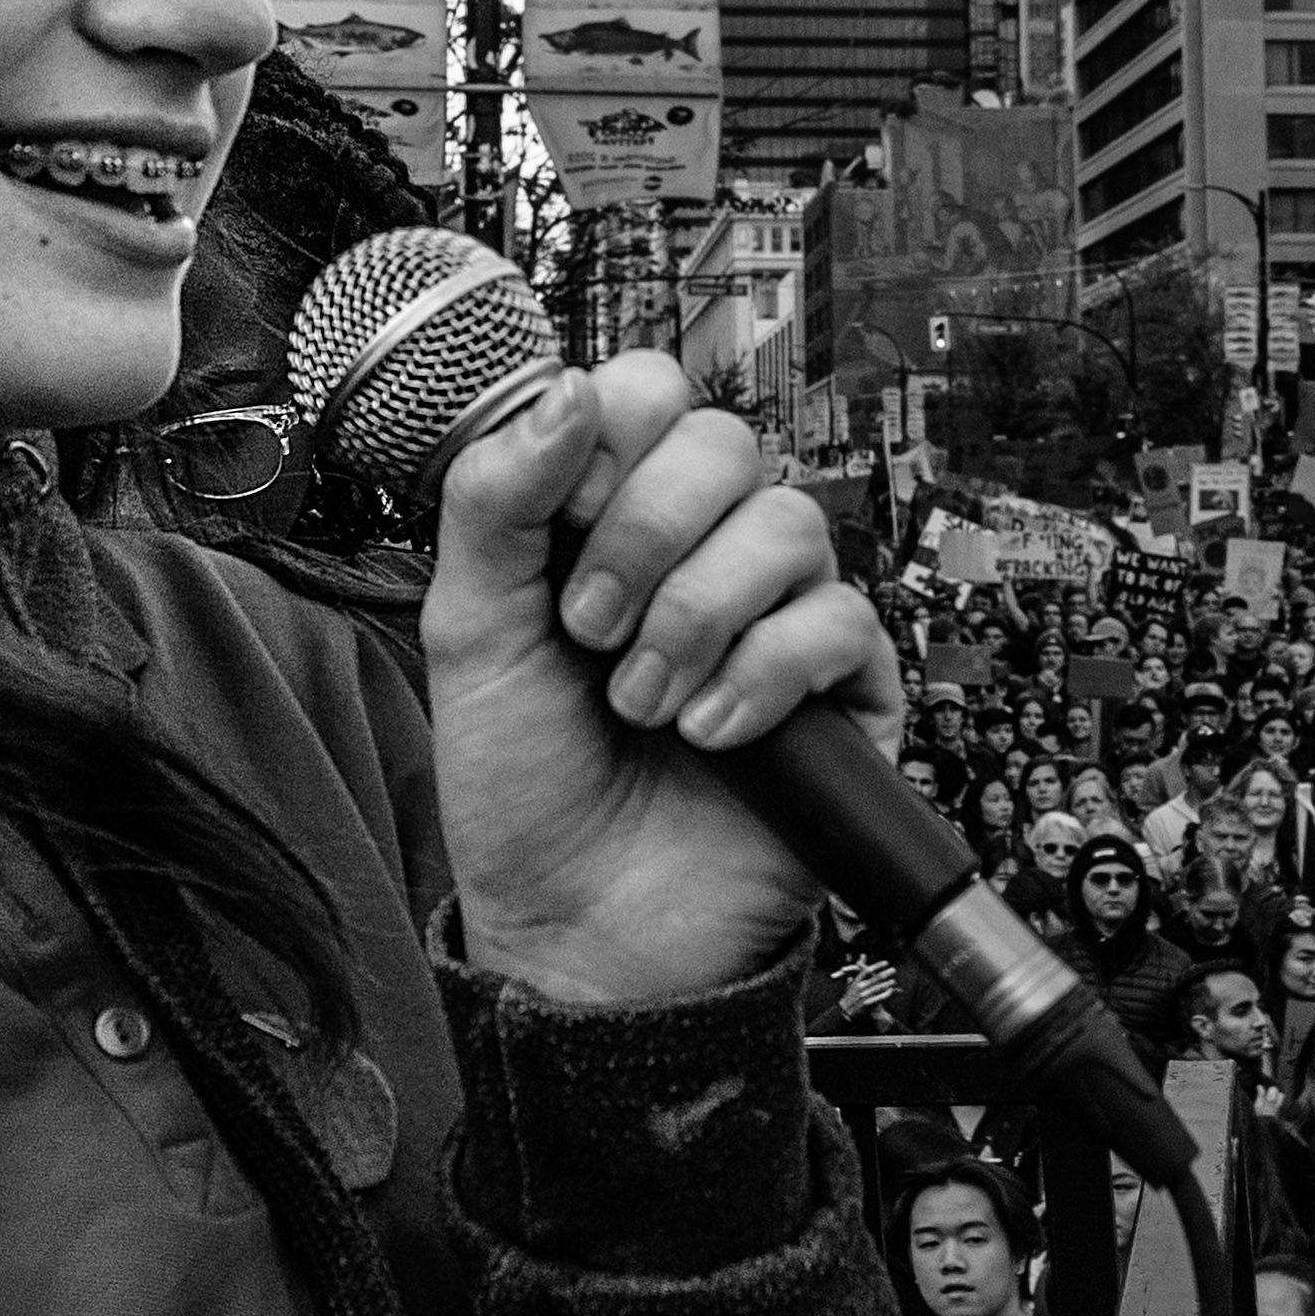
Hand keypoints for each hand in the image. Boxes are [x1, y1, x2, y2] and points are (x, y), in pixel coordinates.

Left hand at [429, 359, 901, 1004]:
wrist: (576, 926)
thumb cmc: (525, 785)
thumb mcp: (470, 628)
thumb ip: (499, 499)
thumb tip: (564, 389)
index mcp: (615, 514)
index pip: (653, 393)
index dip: (611, 437)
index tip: (562, 518)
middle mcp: (705, 550)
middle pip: (726, 443)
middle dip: (643, 536)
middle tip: (589, 629)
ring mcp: (780, 615)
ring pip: (787, 525)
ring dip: (694, 618)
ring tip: (641, 705)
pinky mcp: (844, 690)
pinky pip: (838, 622)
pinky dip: (758, 679)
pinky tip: (707, 736)